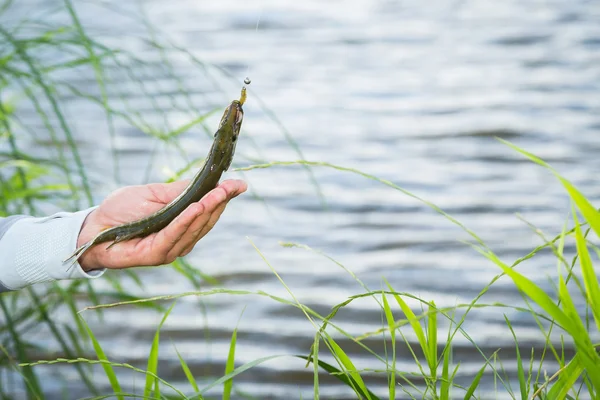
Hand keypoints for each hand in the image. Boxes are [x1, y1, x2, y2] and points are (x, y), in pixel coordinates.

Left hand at [76, 179, 246, 271]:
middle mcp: (181, 238)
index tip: (241, 185)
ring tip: (218, 192)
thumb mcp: (155, 194)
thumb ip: (180, 191)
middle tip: (232, 185)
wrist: (92, 227)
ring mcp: (170, 249)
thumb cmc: (121, 210)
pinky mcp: (156, 255)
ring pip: (194, 229)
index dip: (224, 197)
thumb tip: (208, 179)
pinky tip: (196, 207)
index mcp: (182, 223)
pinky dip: (187, 221)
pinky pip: (175, 235)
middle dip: (220, 201)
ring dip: (207, 210)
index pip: (208, 210)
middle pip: (206, 220)